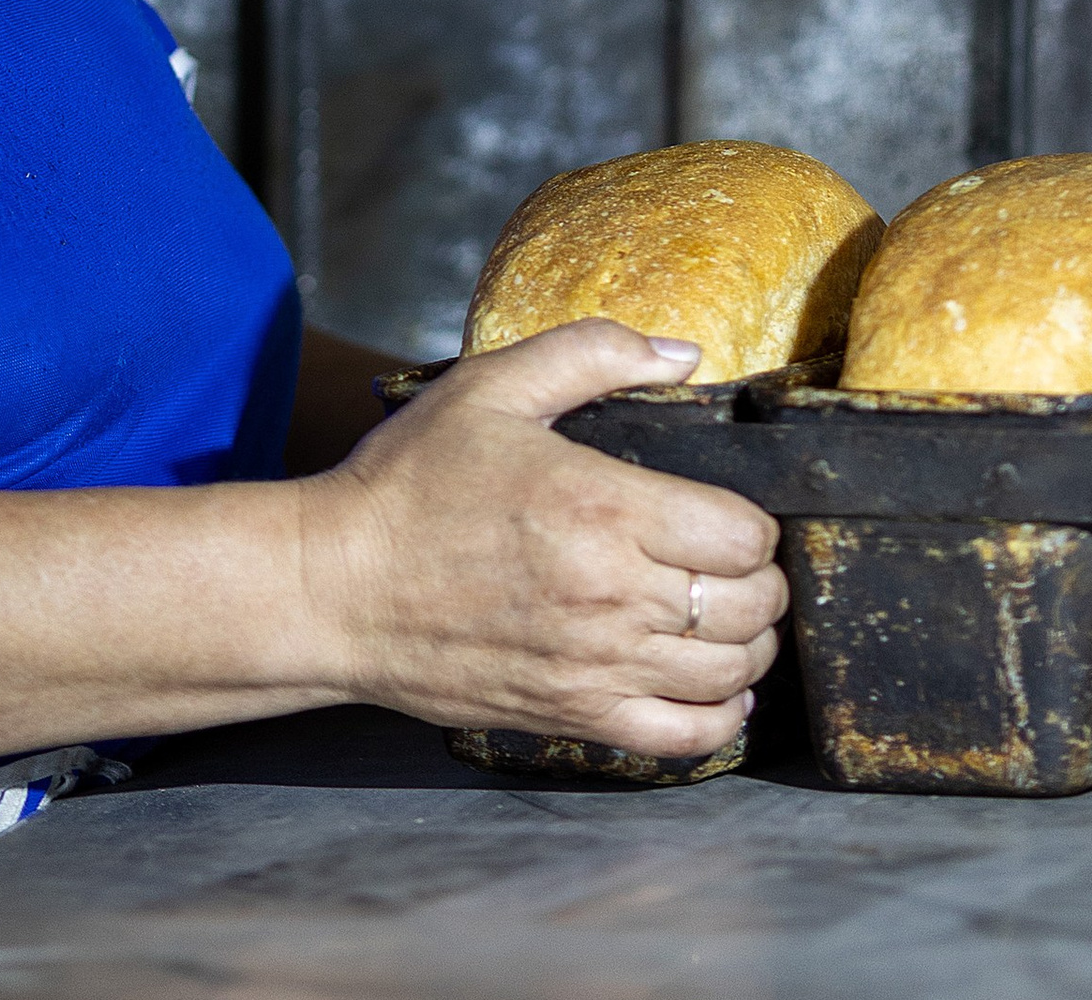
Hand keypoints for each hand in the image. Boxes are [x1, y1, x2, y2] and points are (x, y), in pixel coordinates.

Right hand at [293, 319, 786, 760]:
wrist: (335, 586)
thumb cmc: (410, 482)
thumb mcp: (491, 388)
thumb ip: (591, 354)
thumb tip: (683, 355)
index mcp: (602, 507)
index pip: (745, 535)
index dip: (752, 521)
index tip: (724, 511)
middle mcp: (611, 595)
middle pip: (751, 605)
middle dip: (757, 580)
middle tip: (725, 559)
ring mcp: (595, 666)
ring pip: (730, 671)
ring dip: (743, 642)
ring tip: (717, 614)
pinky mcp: (573, 715)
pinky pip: (687, 737)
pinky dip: (720, 714)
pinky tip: (708, 682)